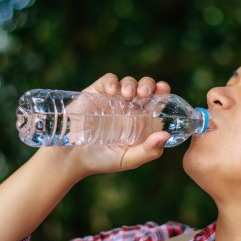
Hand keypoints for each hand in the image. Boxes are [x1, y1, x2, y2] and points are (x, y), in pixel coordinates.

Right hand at [42, 74, 172, 175]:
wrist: (74, 157)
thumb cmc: (104, 160)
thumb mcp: (129, 159)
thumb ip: (149, 151)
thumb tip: (166, 135)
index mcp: (141, 120)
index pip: (157, 101)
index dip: (162, 92)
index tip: (164, 89)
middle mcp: (129, 107)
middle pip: (145, 87)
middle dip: (148, 85)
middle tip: (145, 93)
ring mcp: (113, 99)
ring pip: (128, 82)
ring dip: (131, 84)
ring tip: (128, 95)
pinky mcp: (96, 93)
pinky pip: (108, 80)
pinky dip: (112, 81)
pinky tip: (113, 91)